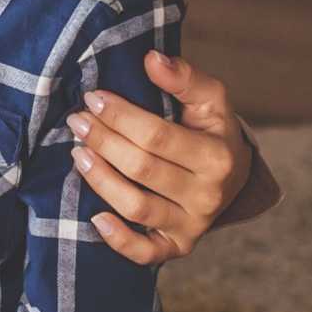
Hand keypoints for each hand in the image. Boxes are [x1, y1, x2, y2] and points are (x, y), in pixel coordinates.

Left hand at [71, 50, 275, 266]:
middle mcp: (207, 196)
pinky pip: (145, 253)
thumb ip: (184, 78)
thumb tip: (152, 58)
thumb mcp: (211, 101)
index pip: (158, 136)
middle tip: (77, 122)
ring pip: (136, 208)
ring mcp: (192, 225)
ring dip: (100, 180)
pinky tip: (94, 218)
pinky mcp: (178, 247)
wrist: (233, 176)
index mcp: (217, 157)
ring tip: (77, 154)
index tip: (93, 98)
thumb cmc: (213, 131)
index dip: (120, 116)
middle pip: (142, 169)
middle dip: (103, 142)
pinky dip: (117, 240)